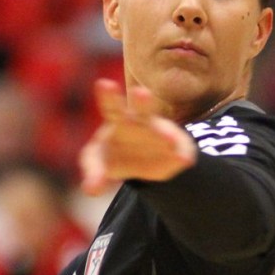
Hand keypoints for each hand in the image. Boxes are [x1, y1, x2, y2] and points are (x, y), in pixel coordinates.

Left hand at [79, 79, 196, 195]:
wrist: (143, 160)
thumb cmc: (114, 153)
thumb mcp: (98, 162)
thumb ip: (94, 174)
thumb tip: (91, 190)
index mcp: (119, 119)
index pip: (112, 106)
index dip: (108, 96)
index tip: (104, 84)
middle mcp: (142, 122)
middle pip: (142, 109)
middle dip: (142, 101)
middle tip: (141, 92)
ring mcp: (162, 134)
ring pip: (164, 130)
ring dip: (167, 133)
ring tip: (169, 139)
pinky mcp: (177, 148)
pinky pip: (181, 151)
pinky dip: (182, 155)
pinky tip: (184, 161)